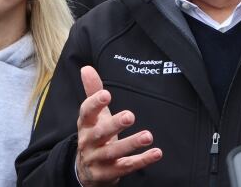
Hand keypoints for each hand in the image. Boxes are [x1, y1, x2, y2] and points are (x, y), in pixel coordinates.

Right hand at [75, 66, 161, 185]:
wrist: (85, 171)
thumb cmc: (94, 135)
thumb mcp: (93, 115)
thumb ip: (92, 91)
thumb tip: (86, 68)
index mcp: (85, 125)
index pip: (86, 112)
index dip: (95, 103)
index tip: (106, 94)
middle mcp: (88, 142)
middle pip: (100, 133)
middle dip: (114, 125)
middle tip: (130, 116)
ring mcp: (97, 159)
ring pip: (113, 152)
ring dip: (131, 144)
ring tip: (148, 136)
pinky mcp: (108, 174)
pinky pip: (125, 167)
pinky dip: (141, 161)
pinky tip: (156, 153)